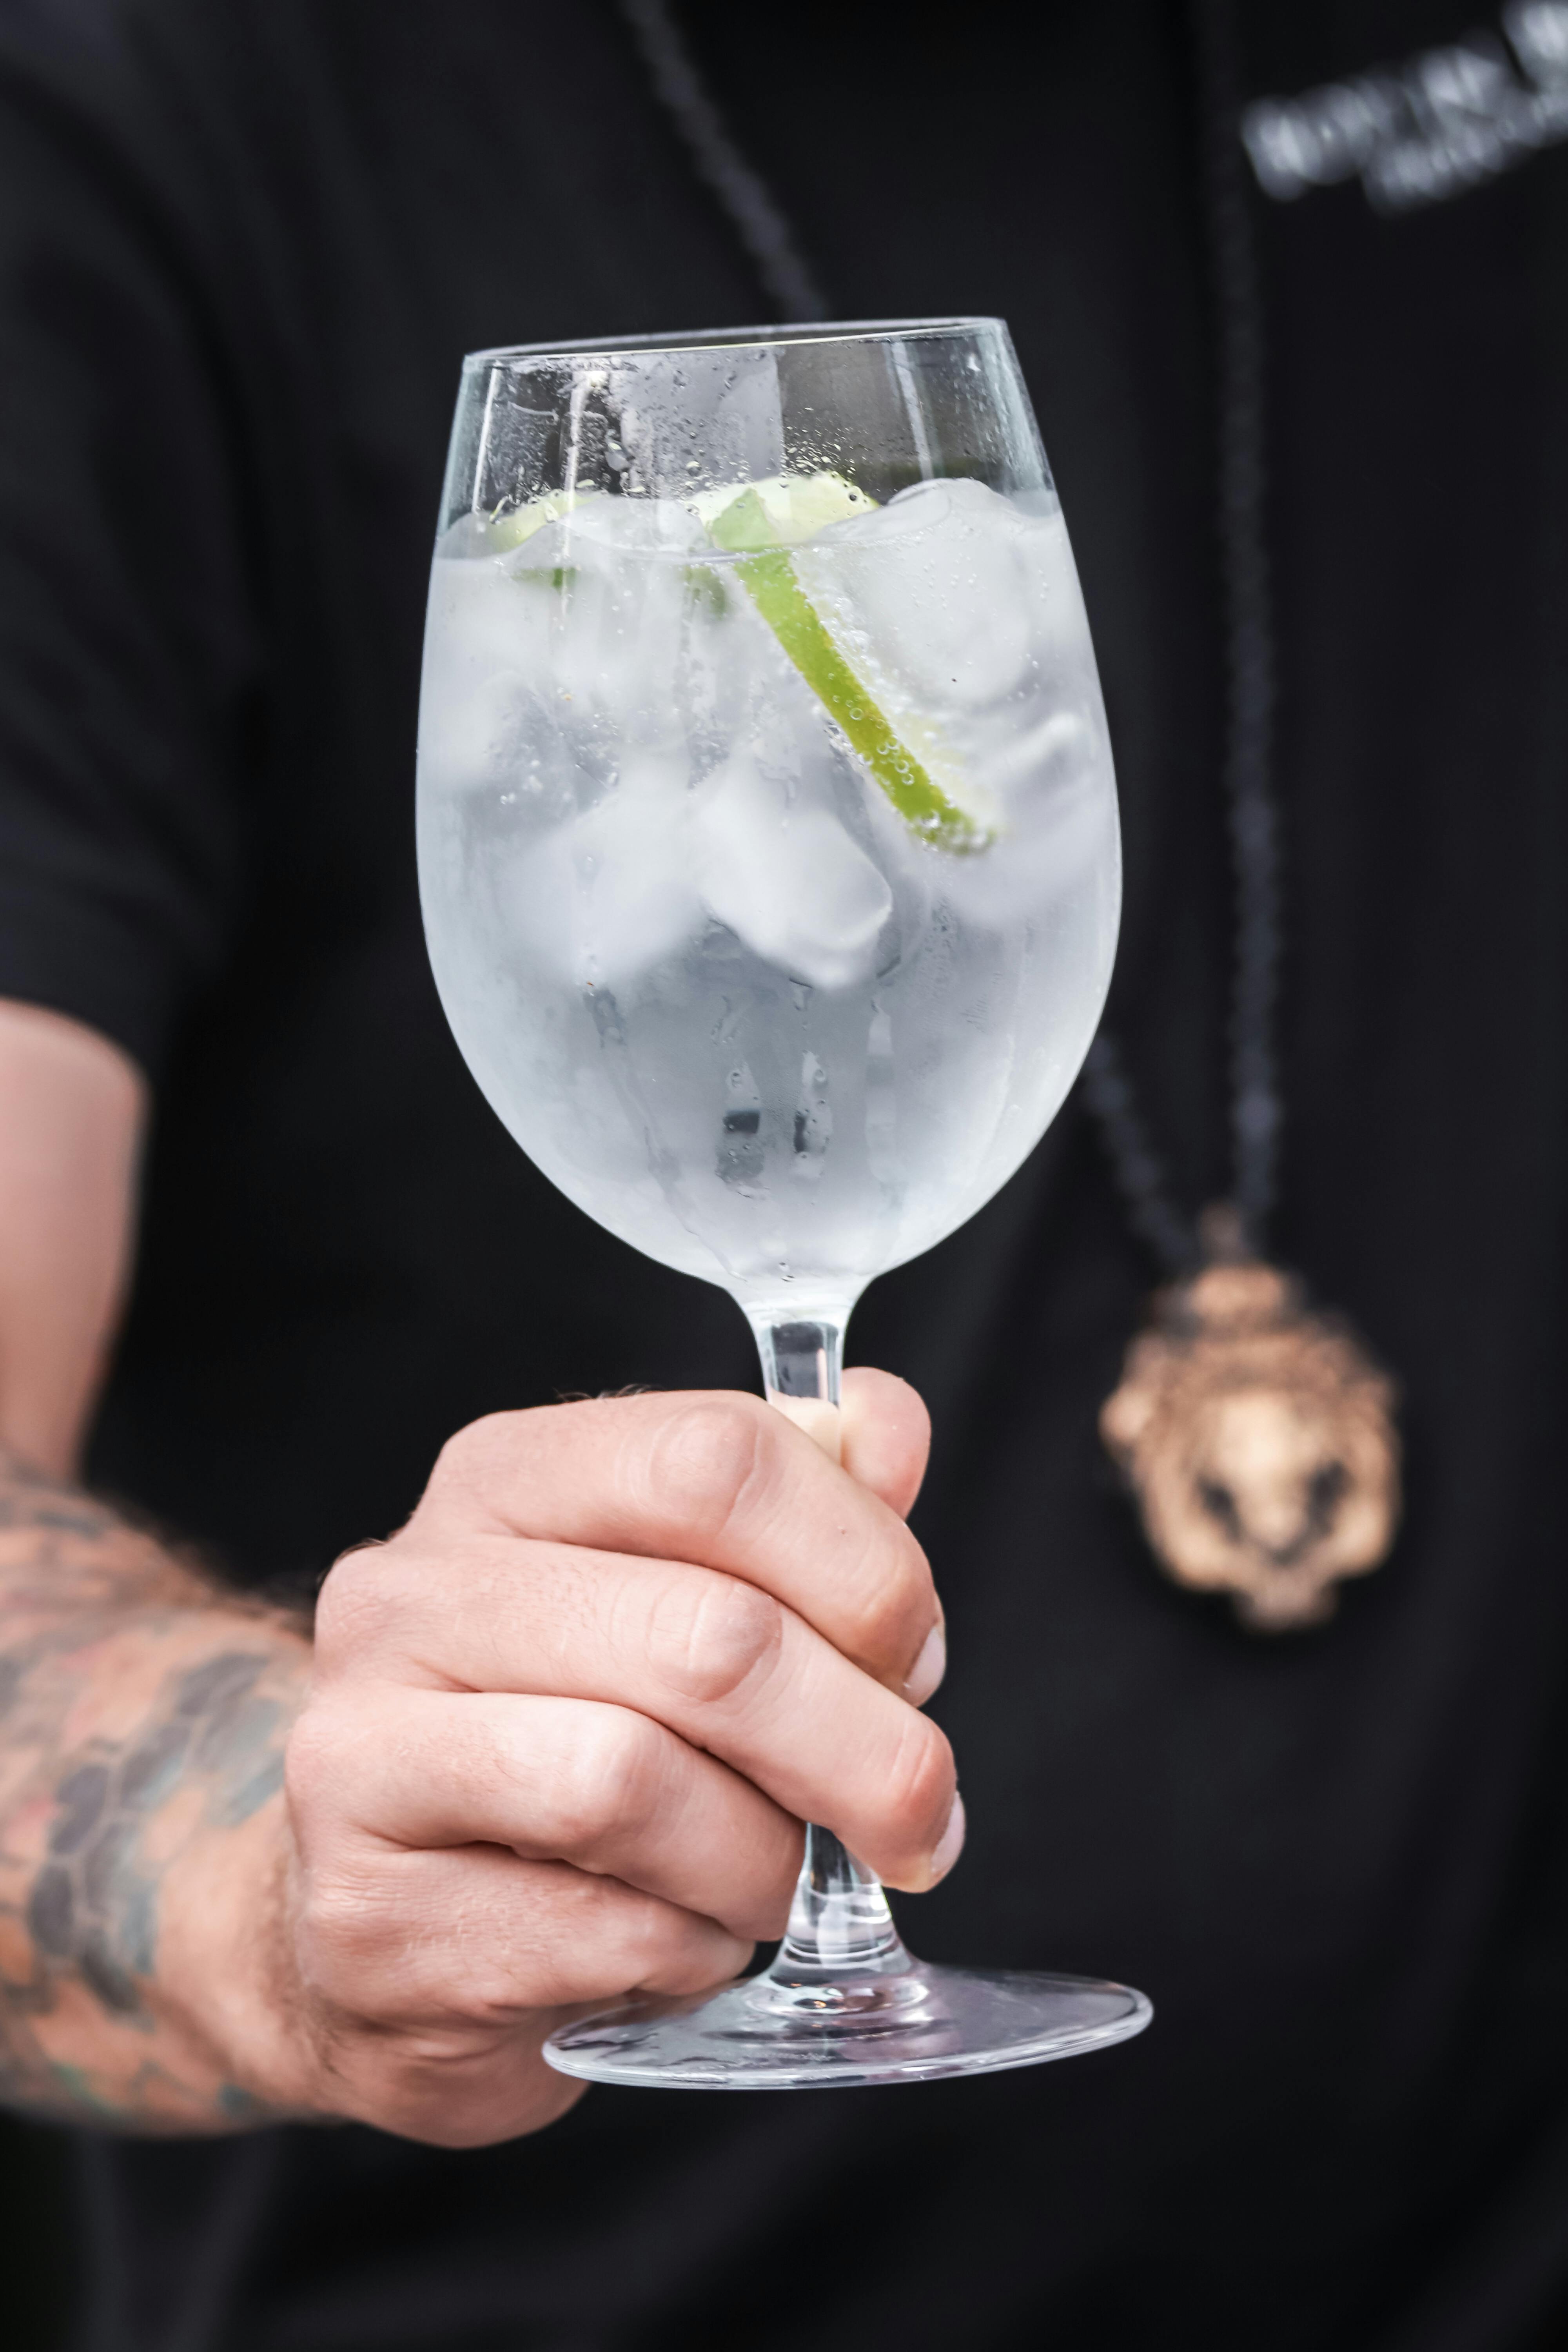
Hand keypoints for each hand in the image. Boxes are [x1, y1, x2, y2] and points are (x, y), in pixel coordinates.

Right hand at [273, 1373, 956, 2144]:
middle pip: (709, 1637)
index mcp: (501, 1480)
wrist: (386, 1928)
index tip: (914, 1660)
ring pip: (636, 1784)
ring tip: (778, 1884)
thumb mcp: (682, 1592)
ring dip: (763, 1860)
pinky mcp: (369, 1918)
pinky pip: (595, 1930)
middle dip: (864, 1748)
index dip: (864, 1566)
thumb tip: (887, 1426)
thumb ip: (796, 1497)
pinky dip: (686, 1951)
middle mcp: (409, 1595)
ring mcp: (363, 1756)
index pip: (716, 1457)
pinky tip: (680, 1939)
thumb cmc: (567, 1736)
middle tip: (916, 1814)